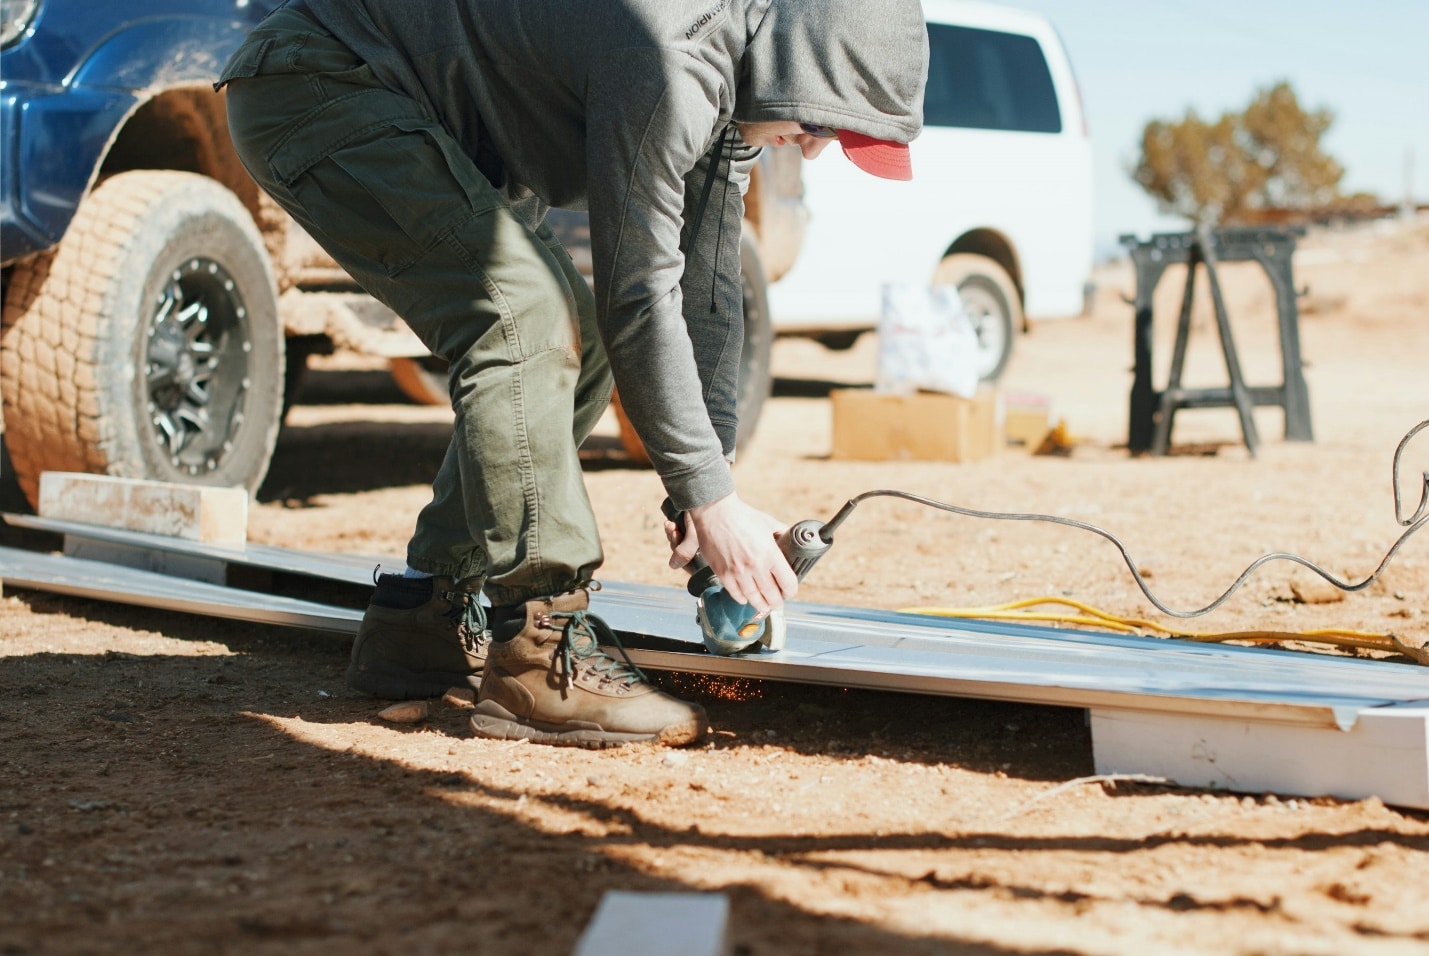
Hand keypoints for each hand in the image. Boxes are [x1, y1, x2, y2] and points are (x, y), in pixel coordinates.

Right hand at [684, 492, 797, 613]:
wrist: (715, 512)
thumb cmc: (741, 515)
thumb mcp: (767, 522)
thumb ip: (780, 533)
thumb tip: (789, 541)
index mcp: (770, 553)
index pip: (788, 583)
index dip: (791, 591)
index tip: (789, 591)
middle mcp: (756, 566)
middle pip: (772, 596)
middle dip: (777, 602)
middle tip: (777, 603)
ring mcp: (738, 572)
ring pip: (754, 599)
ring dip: (761, 605)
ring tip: (764, 606)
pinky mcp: (723, 574)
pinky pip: (736, 594)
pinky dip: (743, 599)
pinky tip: (746, 598)